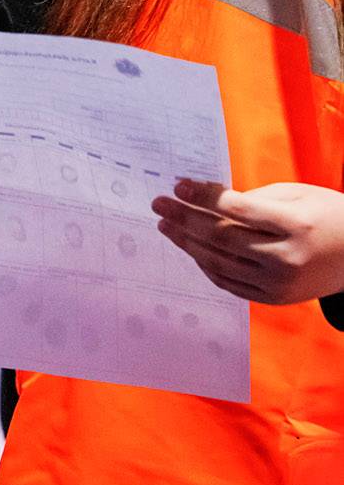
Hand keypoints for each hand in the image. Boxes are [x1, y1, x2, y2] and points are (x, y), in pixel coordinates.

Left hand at [152, 180, 343, 304]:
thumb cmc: (327, 215)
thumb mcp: (298, 196)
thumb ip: (253, 198)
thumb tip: (205, 200)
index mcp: (296, 225)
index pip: (238, 210)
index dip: (204, 197)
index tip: (178, 186)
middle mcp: (286, 257)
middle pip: (221, 237)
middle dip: (184, 218)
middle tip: (159, 204)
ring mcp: (279, 282)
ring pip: (219, 262)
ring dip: (186, 242)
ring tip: (166, 225)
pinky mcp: (274, 298)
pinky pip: (228, 282)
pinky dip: (205, 264)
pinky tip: (190, 247)